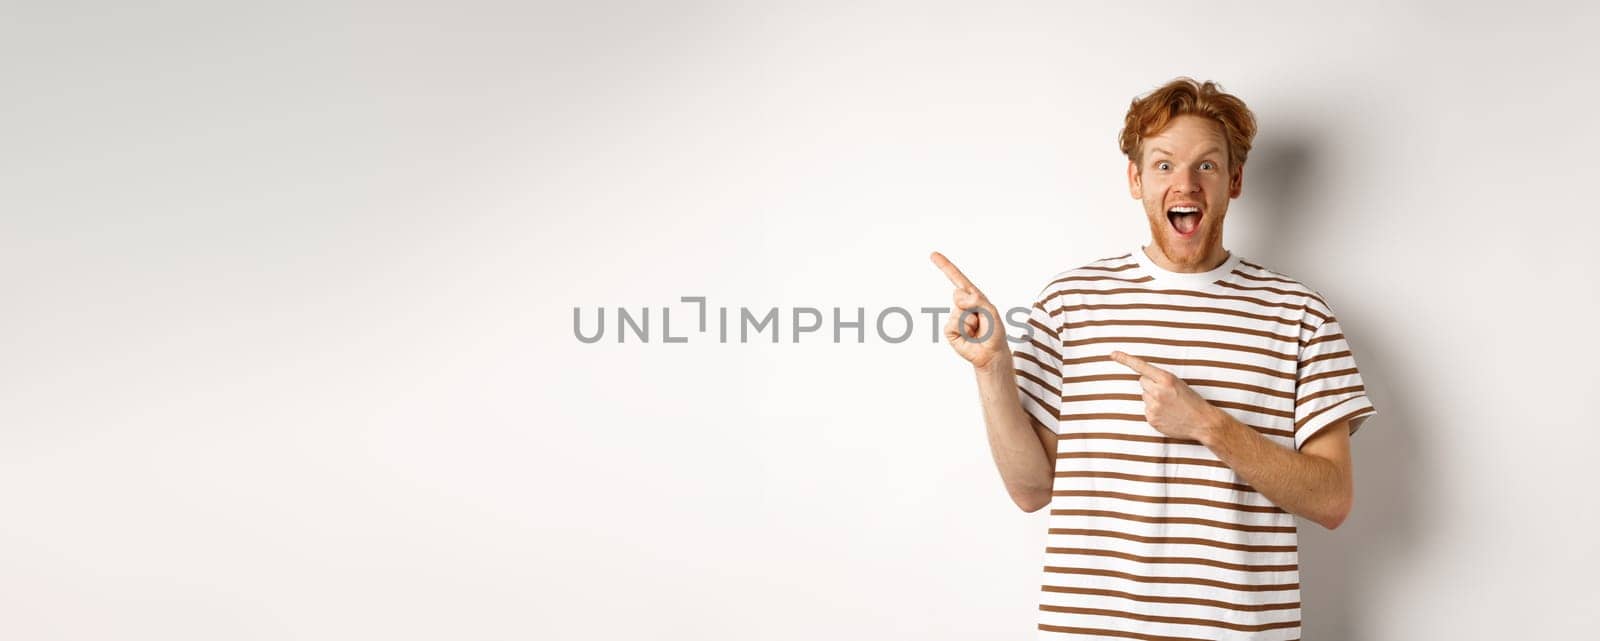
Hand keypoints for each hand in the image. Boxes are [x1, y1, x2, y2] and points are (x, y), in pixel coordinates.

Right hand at [930, 251, 1008, 370]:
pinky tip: (969, 335)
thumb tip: (956, 296)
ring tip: (977, 329)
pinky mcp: (950, 330)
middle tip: (981, 319)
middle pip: (958, 294)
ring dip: (971, 321)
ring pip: (958, 311)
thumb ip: (976, 299)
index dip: (945, 266)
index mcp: (972, 297)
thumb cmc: (994, 331)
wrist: (991, 353)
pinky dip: (964, 329)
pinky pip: (953, 324)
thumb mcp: (990, 310)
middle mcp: (961, 305)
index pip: (957, 278)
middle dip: (972, 305)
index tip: (933, 254)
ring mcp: (954, 317)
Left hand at [1107, 350, 1221, 441]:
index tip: (1112, 354)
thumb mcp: (1179, 383)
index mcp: (1166, 379)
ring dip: (1153, 398)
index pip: (1141, 366)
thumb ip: (1160, 380)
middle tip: (1166, 392)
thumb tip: (1142, 381)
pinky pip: (1146, 409)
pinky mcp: (1151, 419)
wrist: (1202, 422)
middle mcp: (1157, 391)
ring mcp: (1153, 406)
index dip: (1125, 359)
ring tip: (1169, 405)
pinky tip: (1167, 414)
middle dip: (1150, 384)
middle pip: (1142, 381)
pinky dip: (1154, 411)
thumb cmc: (1192, 400)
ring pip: (1144, 396)